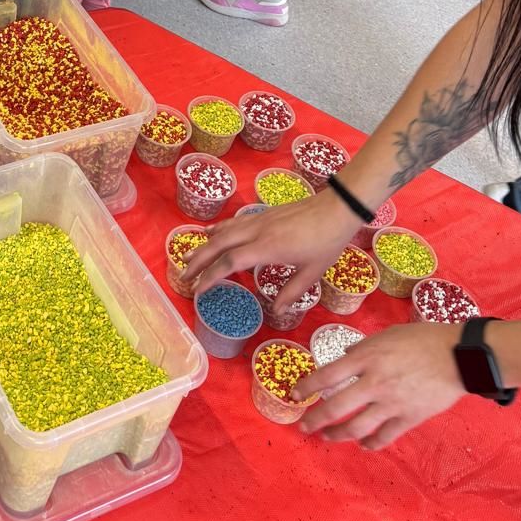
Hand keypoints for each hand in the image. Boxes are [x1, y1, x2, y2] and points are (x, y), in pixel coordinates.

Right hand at [179, 188, 359, 303]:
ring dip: (203, 245)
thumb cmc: (327, 241)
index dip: (211, 277)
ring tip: (186, 256)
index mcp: (267, 248)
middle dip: (198, 260)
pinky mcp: (262, 214)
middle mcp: (256, 232)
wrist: (336, 208)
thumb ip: (292, 292)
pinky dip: (218, 229)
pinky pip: (233, 222)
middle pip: (218, 245)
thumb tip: (278, 312)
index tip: (199, 290)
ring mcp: (258, 220)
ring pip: (223, 231)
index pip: (230, 263)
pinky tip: (210, 232)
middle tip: (183, 276)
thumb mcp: (313, 272)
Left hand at [296, 323, 464, 448]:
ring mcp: (392, 404)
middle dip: (315, 419)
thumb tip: (346, 357)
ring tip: (327, 437)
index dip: (307, 387)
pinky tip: (362, 444)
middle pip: (337, 407)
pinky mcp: (409, 418)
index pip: (328, 375)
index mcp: (368, 358)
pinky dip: (370, 444)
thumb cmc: (422, 339)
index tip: (294, 394)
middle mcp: (375, 383)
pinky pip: (384, 437)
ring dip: (338, 435)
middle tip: (303, 426)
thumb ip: (363, 349)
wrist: (457, 357)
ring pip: (357, 427)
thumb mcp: (387, 334)